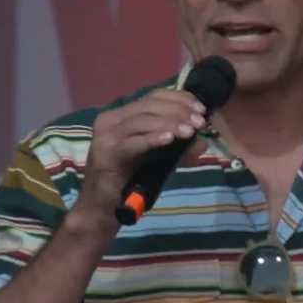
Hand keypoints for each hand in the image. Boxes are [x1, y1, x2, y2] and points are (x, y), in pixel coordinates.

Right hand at [73, 88, 209, 216]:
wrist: (100, 206)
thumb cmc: (127, 180)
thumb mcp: (155, 158)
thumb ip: (177, 147)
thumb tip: (203, 141)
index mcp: (120, 115)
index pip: (152, 96)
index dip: (178, 98)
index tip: (200, 108)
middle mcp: (110, 120)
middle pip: (148, 105)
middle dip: (178, 110)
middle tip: (199, 122)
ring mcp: (106, 136)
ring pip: (142, 120)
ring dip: (169, 123)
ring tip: (190, 131)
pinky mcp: (107, 154)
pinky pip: (133, 143)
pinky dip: (153, 138)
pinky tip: (170, 139)